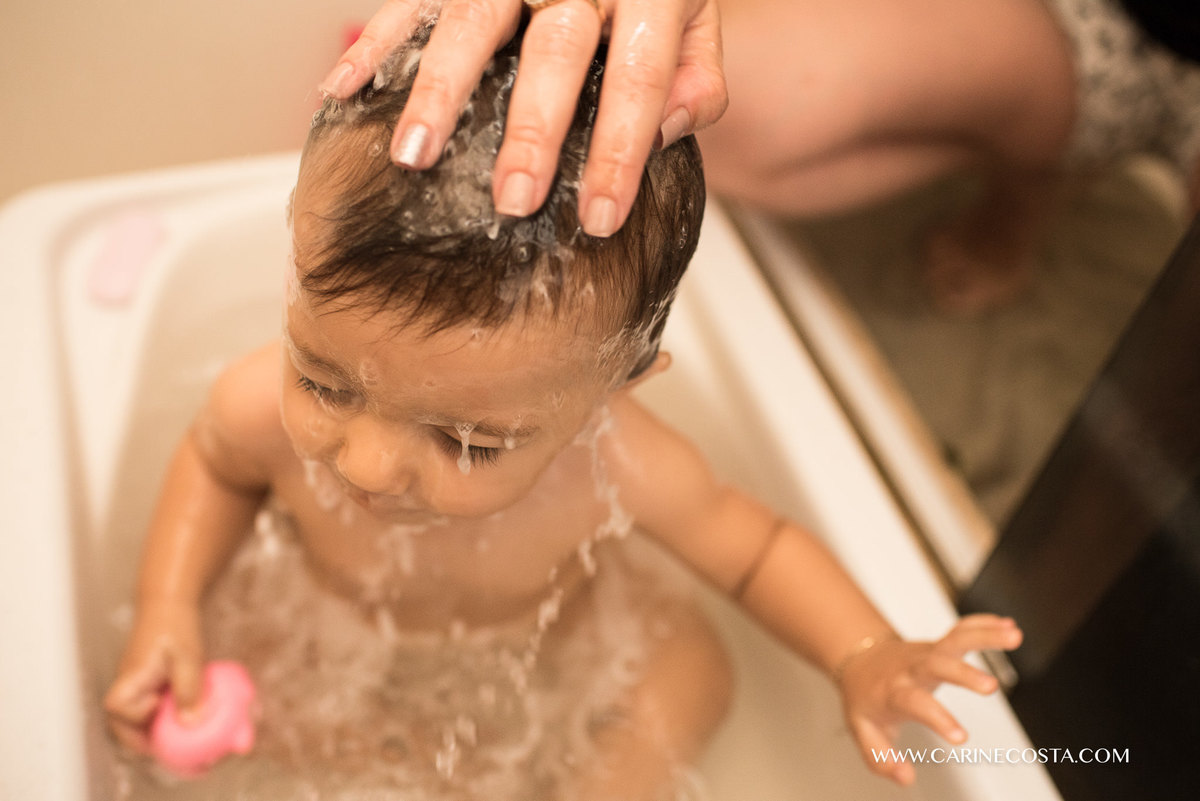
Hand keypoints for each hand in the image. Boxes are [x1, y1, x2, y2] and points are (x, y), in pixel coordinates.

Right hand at [103, 600, 205, 753]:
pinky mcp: (144, 684)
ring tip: (178, 733)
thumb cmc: (175, 626)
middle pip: (120, 723)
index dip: (138, 718)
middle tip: (171, 744)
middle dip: (142, 739)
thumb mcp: (188, 657)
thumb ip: (189, 690)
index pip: (118, 710)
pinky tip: (181, 712)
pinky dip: (160, 716)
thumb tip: (191, 723)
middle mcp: (126, 685)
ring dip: (152, 729)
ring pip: (133, 718)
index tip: (161, 710)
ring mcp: (133, 686)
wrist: (169, 603)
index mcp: (130, 679)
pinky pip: (145, 707)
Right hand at [319, 0, 726, 236]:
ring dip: (439, 92)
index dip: (620, 151)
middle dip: (532, 129)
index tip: (600, 216)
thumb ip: (696, 83)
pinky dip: (375, 44)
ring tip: (414, 157)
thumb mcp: (695, 28)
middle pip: (556, 50)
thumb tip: (663, 132)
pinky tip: (343, 90)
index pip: (640, 78)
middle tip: (513, 198)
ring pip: (473, 19)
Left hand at [837, 614, 1022, 785]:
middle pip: (937, 664)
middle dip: (964, 674)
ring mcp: (927, 653)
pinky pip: (961, 630)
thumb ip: (880, 757)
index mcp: (894, 692)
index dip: (938, 719)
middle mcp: (913, 669)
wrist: (859, 661)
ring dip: (984, 635)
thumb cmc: (865, 697)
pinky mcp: (939, 645)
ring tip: (1014, 636)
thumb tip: (905, 777)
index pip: (915, 703)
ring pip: (954, 639)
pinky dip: (983, 624)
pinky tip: (1008, 627)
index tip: (961, 738)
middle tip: (991, 687)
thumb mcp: (862, 730)